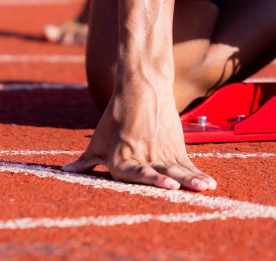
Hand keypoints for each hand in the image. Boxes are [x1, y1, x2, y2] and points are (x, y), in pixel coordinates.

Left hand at [63, 77, 215, 192]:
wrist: (141, 88)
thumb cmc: (115, 118)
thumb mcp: (99, 141)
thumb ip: (86, 161)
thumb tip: (65, 173)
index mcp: (121, 160)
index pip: (135, 174)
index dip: (149, 179)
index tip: (162, 184)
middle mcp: (143, 157)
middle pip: (159, 172)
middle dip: (169, 181)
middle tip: (178, 188)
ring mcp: (161, 153)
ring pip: (178, 169)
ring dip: (191, 180)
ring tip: (204, 188)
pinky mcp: (176, 148)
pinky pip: (188, 165)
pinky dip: (199, 175)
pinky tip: (210, 184)